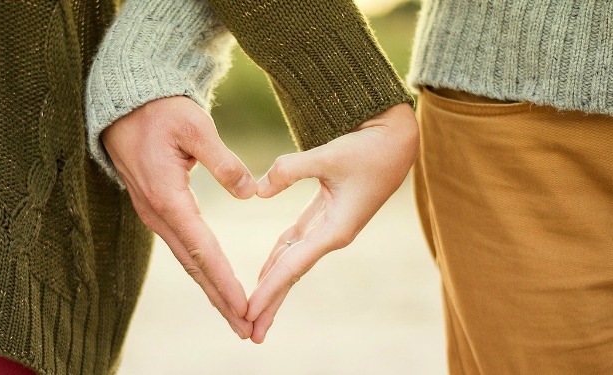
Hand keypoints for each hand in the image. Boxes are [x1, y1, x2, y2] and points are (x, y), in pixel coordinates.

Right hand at [101, 96, 256, 338]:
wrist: (124, 105)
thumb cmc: (160, 111)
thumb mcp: (195, 126)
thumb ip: (223, 161)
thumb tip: (250, 192)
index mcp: (167, 196)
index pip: (202, 248)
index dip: (224, 280)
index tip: (245, 306)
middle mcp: (157, 213)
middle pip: (193, 266)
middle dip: (220, 300)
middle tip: (246, 329)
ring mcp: (154, 214)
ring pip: (187, 260)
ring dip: (211, 289)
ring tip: (235, 316)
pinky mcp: (156, 209)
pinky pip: (182, 247)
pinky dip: (200, 269)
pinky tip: (214, 282)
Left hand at [246, 102, 418, 342]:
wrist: (396, 140)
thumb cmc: (369, 148)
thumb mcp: (329, 155)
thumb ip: (290, 170)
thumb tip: (257, 191)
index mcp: (336, 229)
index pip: (293, 266)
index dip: (269, 290)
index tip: (248, 312)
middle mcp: (332, 235)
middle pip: (292, 274)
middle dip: (271, 303)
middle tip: (249, 332)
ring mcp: (329, 227)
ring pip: (293, 261)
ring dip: (273, 285)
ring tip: (253, 310)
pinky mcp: (326, 214)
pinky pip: (296, 242)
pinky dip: (279, 257)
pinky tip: (265, 271)